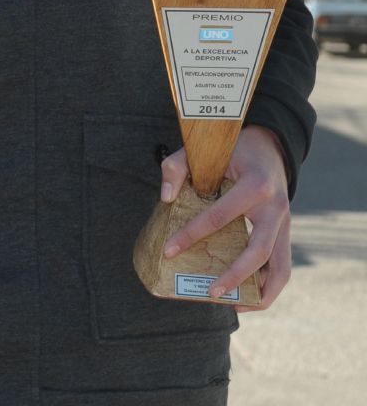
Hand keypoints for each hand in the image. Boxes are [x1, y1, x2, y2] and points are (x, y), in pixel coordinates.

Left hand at [159, 125, 291, 309]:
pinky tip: (247, 297)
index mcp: (255, 185)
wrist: (268, 145)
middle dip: (234, 276)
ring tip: (234, 306)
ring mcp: (286, 223)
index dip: (191, 235)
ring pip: (281, 269)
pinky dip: (268, 286)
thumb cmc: (232, 148)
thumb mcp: (203, 149)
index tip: (169, 250)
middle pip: (258, 252)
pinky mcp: (286, 233)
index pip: (218, 217)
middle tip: (209, 293)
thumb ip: (177, 166)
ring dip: (261, 293)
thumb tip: (166, 198)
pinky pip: (282, 267)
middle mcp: (276, 208)